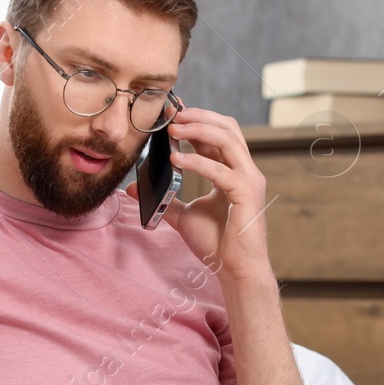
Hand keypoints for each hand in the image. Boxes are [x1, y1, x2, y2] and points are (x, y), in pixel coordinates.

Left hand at [125, 106, 272, 282]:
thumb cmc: (217, 244)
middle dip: (198, 117)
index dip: (195, 120)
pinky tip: (176, 160)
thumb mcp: (184, 217)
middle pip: (227, 127)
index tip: (169, 113)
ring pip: (228, 140)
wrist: (235, 271)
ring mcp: (249, 181)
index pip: (217, 134)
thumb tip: (135, 189)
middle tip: (171, 114)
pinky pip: (222, 171)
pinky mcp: (247, 195)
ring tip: (173, 130)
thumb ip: (164, 200)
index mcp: (233, 171)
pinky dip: (198, 162)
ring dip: (198, 130)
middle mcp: (244, 171)